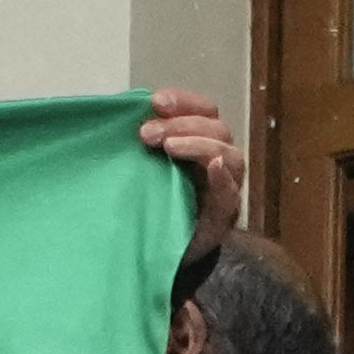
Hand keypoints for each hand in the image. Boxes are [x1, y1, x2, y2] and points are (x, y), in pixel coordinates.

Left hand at [140, 88, 243, 241]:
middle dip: (181, 124)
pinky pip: (230, 194)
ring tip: (168, 148)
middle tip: (146, 134)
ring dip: (199, 145)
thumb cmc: (143, 203)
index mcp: (198, 141)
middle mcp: (216, 160)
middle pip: (217, 128)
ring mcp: (224, 188)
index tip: (154, 101)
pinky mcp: (222, 217)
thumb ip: (141, 138)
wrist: (146, 253)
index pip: (204, 110)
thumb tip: (122, 106)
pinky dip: (223, 178)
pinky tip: (212, 168)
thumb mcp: (140, 164)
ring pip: (229, 155)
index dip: (184, 101)